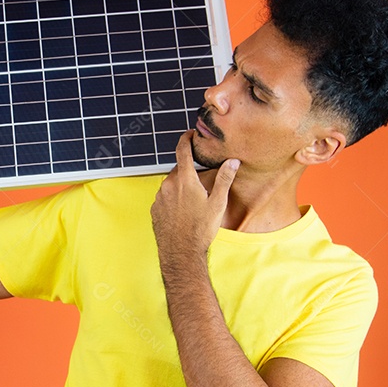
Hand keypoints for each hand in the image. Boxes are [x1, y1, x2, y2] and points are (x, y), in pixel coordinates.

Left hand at [151, 131, 238, 264]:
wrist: (181, 252)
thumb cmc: (200, 230)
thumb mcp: (217, 204)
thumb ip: (224, 179)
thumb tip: (232, 161)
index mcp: (185, 180)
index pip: (182, 151)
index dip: (186, 139)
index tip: (189, 134)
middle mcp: (169, 185)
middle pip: (179, 170)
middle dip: (189, 173)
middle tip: (201, 184)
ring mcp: (159, 197)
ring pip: (171, 185)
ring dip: (181, 188)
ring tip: (193, 204)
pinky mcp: (154, 209)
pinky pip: (164, 198)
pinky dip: (173, 200)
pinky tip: (182, 212)